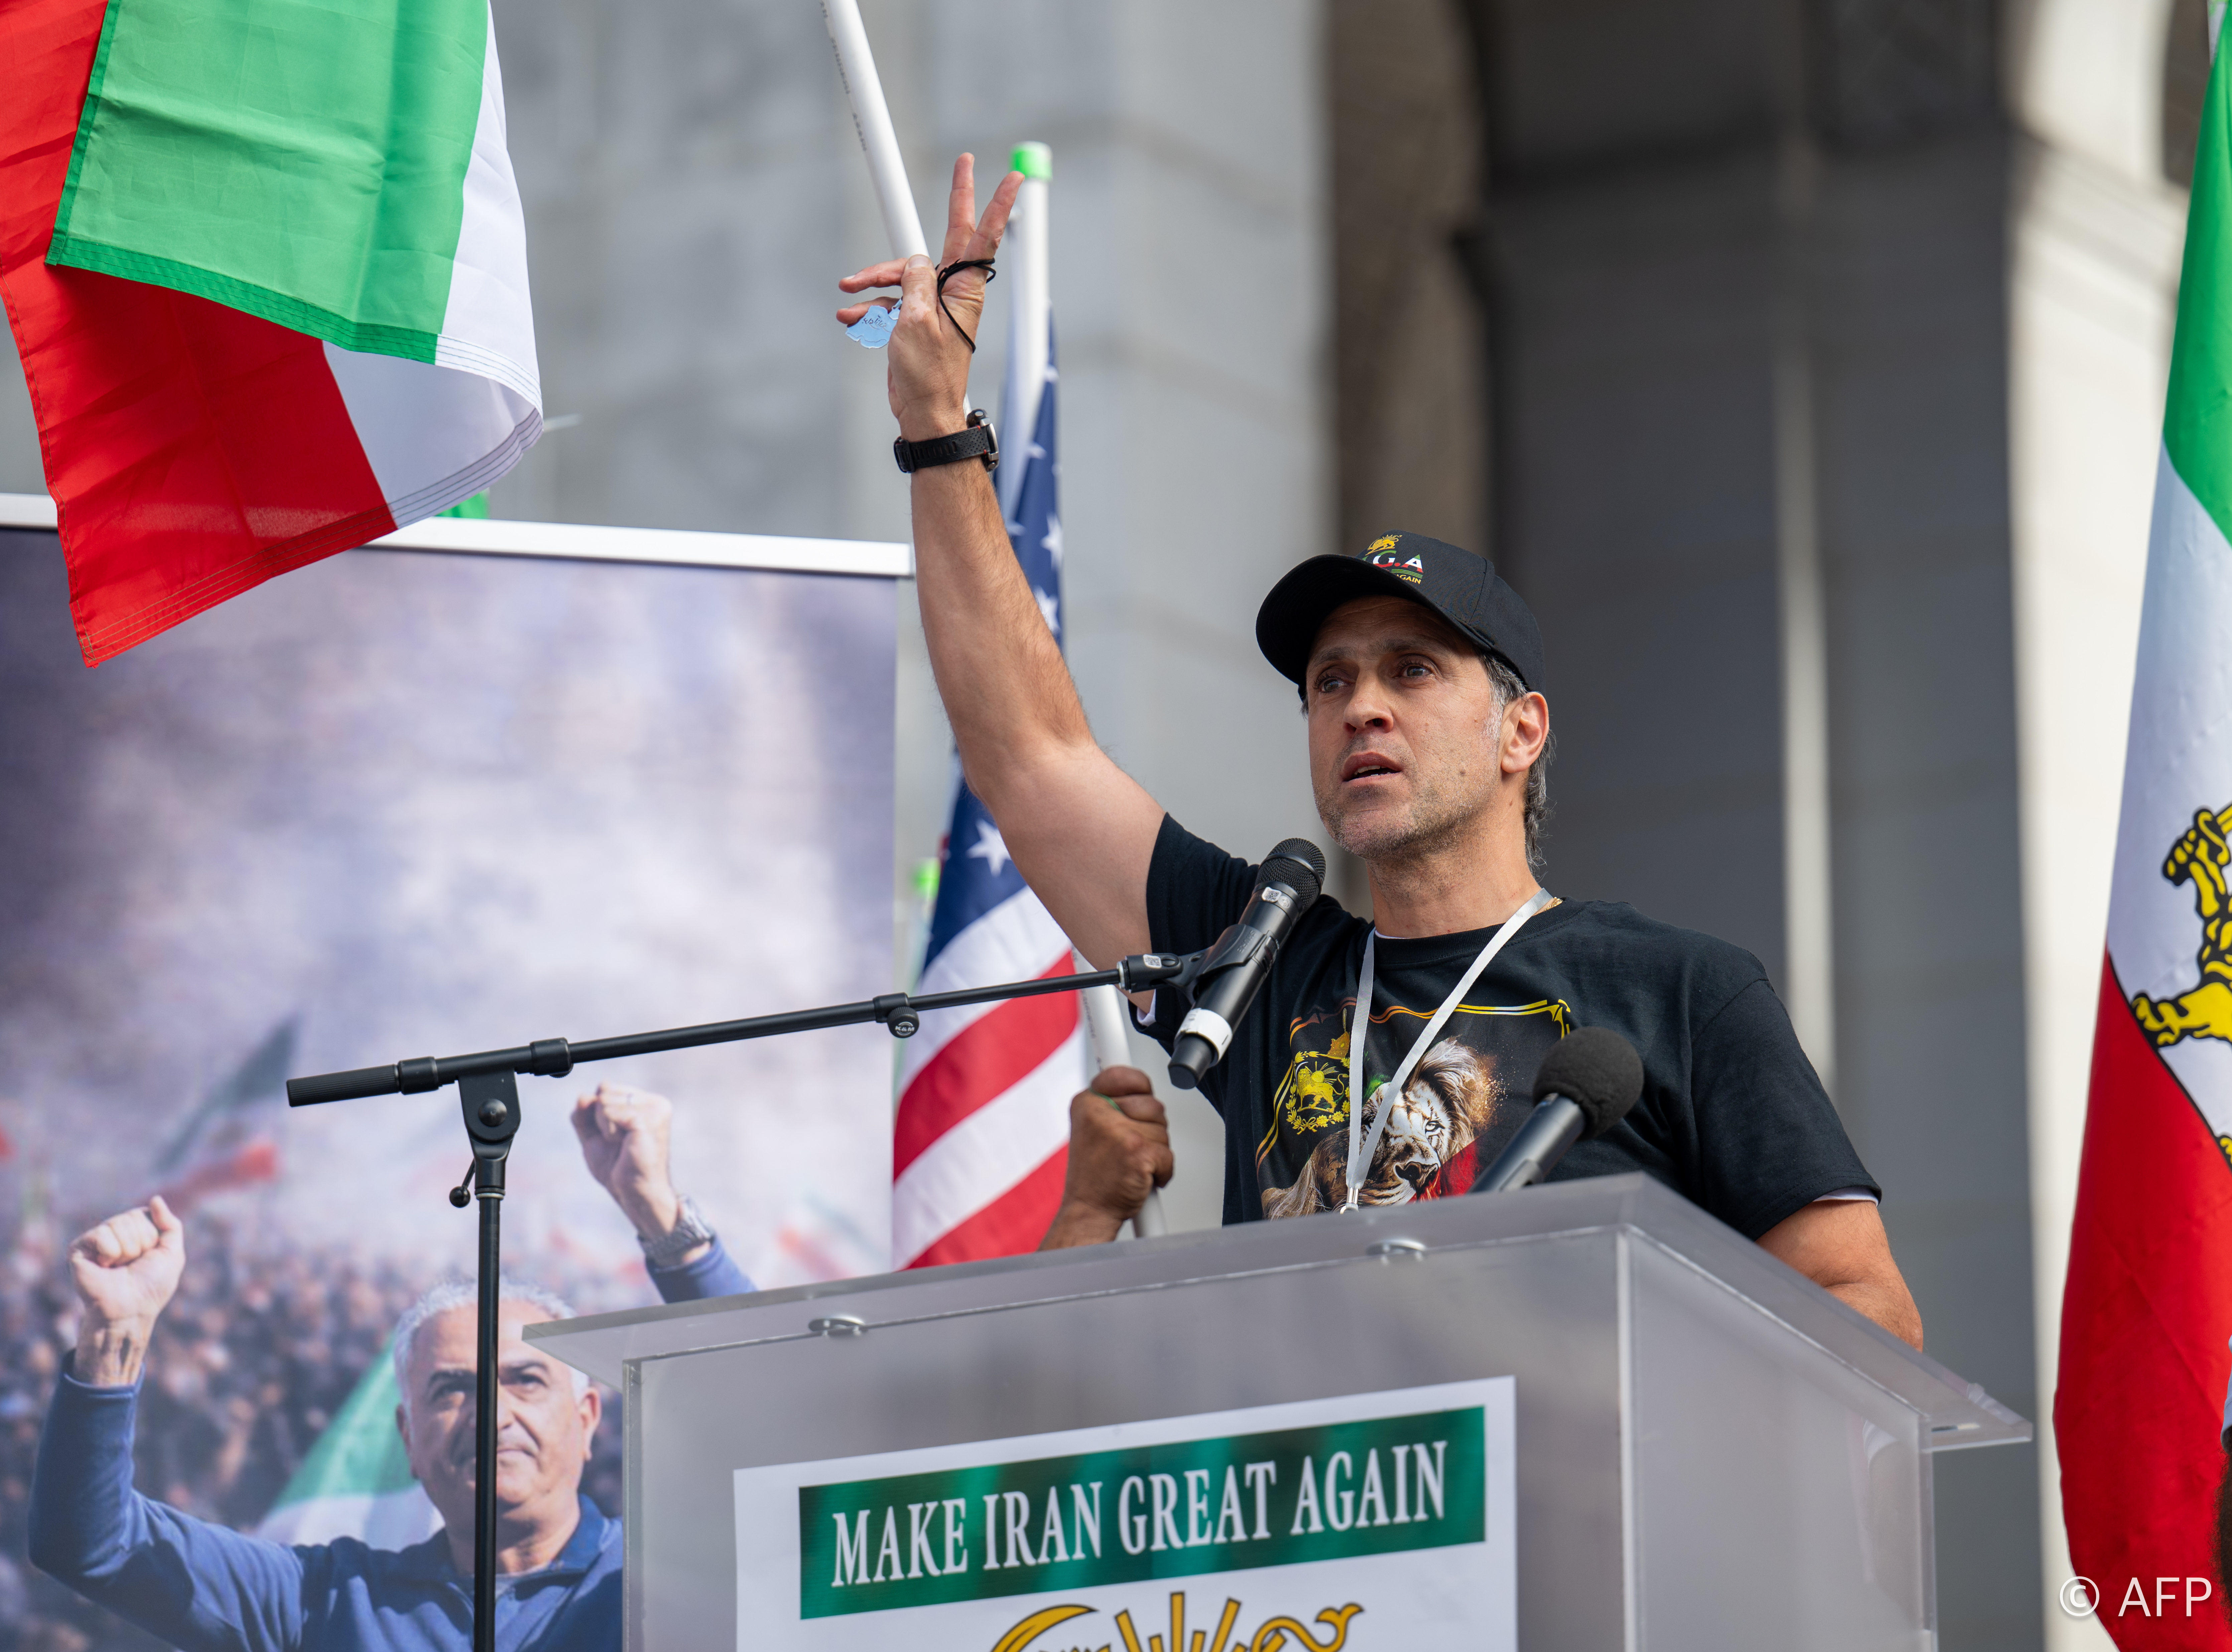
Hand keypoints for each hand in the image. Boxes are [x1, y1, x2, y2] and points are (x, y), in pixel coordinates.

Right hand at [69, 1197, 184, 1386]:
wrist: (130, 1309)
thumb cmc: (151, 1285)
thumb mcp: (172, 1253)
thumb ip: (170, 1224)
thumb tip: (155, 1198)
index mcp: (134, 1231)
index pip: (146, 1213)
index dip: (152, 1237)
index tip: (148, 1256)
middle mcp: (113, 1233)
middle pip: (131, 1217)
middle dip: (140, 1244)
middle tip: (131, 1265)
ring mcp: (95, 1240)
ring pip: (117, 1224)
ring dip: (126, 1250)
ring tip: (118, 1267)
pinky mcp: (78, 1249)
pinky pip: (100, 1234)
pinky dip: (110, 1252)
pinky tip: (104, 1266)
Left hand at [570, 1083, 701, 1260]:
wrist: (633, 1192)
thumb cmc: (617, 1167)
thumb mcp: (593, 1136)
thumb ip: (584, 1115)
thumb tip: (583, 1095)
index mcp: (647, 1102)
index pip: (606, 1087)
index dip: (598, 1114)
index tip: (614, 1136)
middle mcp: (655, 1102)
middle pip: (604, 1091)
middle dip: (601, 1120)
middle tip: (618, 1143)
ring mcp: (653, 1110)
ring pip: (604, 1101)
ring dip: (604, 1128)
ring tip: (622, 1145)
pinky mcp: (647, 1120)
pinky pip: (609, 1112)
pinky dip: (608, 1132)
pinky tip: (624, 1146)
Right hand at [837, 154, 1023, 440]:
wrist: (921, 412)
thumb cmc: (928, 374)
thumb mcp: (917, 321)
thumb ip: (915, 282)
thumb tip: (915, 260)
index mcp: (963, 290)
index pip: (982, 238)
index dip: (996, 206)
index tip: (1013, 179)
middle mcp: (951, 292)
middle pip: (947, 238)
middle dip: (954, 202)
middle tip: (963, 163)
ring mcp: (932, 306)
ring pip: (904, 274)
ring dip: (874, 281)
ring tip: (849, 290)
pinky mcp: (913, 322)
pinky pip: (890, 303)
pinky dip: (869, 309)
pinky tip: (850, 317)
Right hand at [1039, 1067, 1172, 1249]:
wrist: (1088, 1211)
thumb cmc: (1094, 1176)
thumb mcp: (1092, 1128)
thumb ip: (1114, 1106)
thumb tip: (1141, 1089)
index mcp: (1086, 1102)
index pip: (1125, 1074)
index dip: (1140, 1087)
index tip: (1139, 1095)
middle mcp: (1098, 1111)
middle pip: (1152, 1104)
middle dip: (1151, 1129)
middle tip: (1129, 1148)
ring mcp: (1118, 1131)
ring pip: (1163, 1130)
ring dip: (1155, 1151)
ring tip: (1131, 1164)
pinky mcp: (1136, 1151)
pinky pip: (1168, 1155)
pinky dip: (1162, 1172)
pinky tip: (1141, 1178)